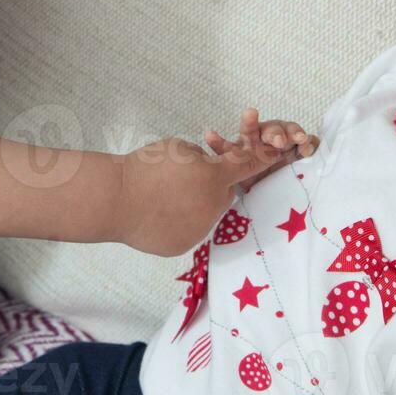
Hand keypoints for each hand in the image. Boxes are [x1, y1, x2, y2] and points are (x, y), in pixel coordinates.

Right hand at [112, 109, 318, 257]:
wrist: (117, 200)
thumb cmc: (145, 167)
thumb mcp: (178, 148)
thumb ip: (200, 159)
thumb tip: (206, 169)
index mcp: (214, 177)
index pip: (246, 165)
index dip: (262, 158)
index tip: (279, 154)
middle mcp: (213, 206)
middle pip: (222, 195)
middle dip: (208, 188)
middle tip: (180, 182)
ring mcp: (199, 230)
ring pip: (204, 215)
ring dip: (192, 207)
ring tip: (163, 199)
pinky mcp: (183, 246)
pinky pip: (187, 232)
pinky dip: (177, 225)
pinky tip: (156, 216)